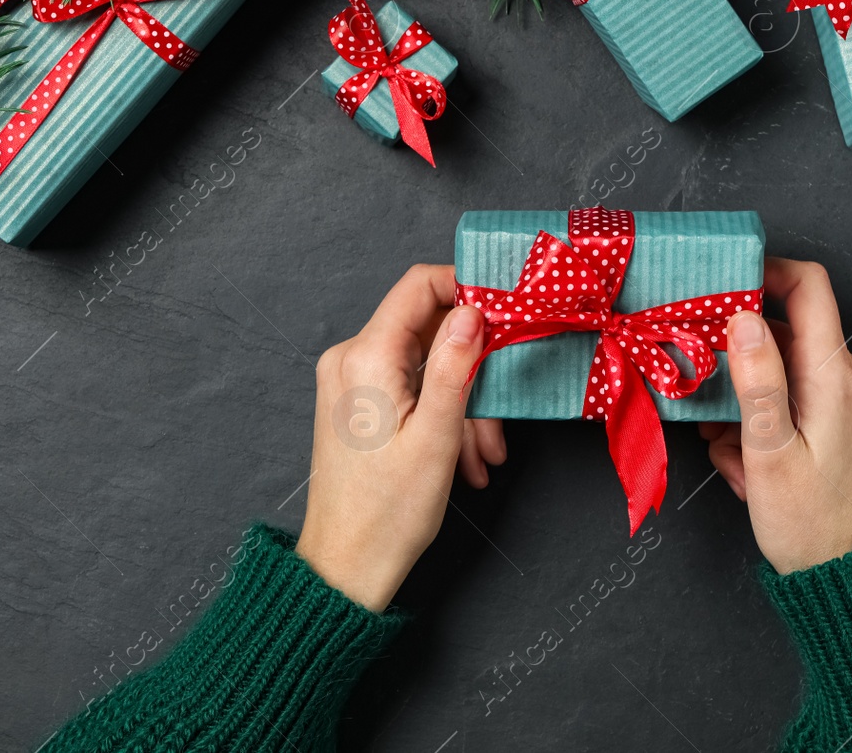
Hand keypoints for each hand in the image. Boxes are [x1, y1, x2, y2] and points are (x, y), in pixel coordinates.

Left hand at [297, 265, 506, 609]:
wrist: (345, 565)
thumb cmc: (388, 512)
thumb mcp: (436, 436)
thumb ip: (454, 365)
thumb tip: (473, 310)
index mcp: (365, 357)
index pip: (419, 285)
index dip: (467, 287)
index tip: (505, 309)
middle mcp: (349, 359)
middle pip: (427, 328)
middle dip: (472, 365)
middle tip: (502, 409)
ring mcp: (349, 380)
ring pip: (424, 363)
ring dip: (463, 400)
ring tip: (485, 452)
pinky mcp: (354, 401)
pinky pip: (409, 386)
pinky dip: (441, 412)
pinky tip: (464, 457)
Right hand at [699, 258, 851, 573]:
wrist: (847, 576)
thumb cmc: (810, 522)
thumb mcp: (771, 452)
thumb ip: (757, 380)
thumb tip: (740, 317)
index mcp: (834, 374)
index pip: (808, 285)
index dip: (764, 270)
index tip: (718, 283)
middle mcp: (842, 376)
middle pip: (780, 326)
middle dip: (733, 353)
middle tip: (698, 387)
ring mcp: (837, 397)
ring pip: (772, 367)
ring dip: (738, 399)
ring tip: (728, 448)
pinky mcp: (827, 418)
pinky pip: (780, 397)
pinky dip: (752, 421)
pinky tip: (742, 462)